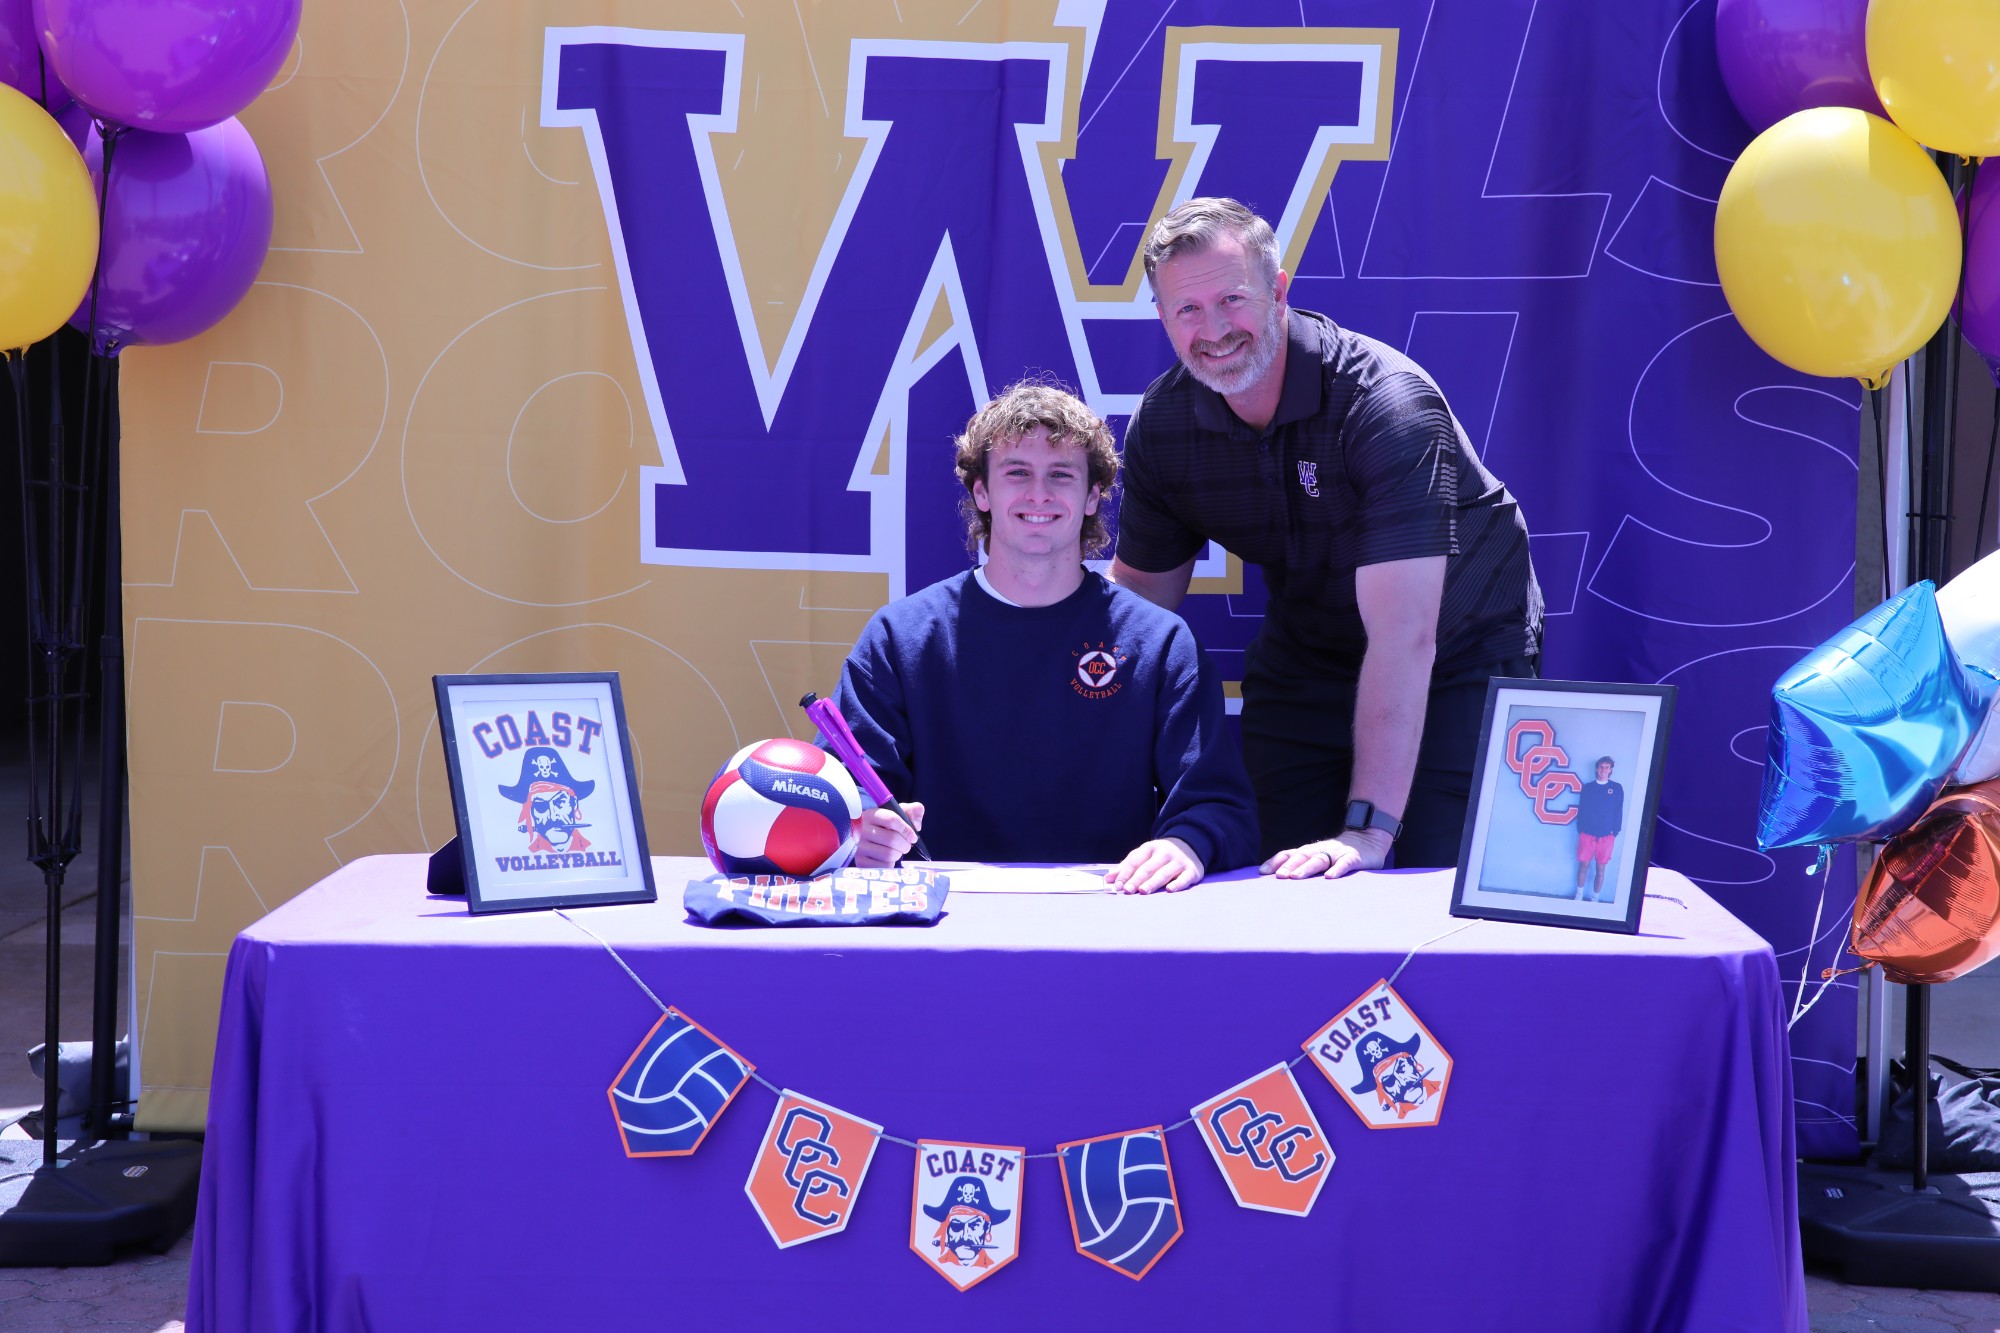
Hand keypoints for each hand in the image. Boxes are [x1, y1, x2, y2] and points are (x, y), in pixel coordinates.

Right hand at [852, 802, 923, 867]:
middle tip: (906, 846)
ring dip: (898, 855)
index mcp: (871, 815)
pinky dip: (890, 864)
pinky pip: (883, 866)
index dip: (907, 830)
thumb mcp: (897, 814)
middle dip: (905, 845)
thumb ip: (912, 811)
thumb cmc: (885, 826)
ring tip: (897, 852)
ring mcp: (859, 846)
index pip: (892, 820)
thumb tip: (917, 824)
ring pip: (889, 854)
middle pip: (892, 839)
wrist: (865, 839)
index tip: (913, 837)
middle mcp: (861, 830)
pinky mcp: (860, 861)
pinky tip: (887, 859)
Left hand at [1105, 837, 1202, 893]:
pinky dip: (1178, 884)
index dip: (1125, 873)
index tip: (1117, 885)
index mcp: (1150, 848)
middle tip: (1127, 890)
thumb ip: (1126, 867)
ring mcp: (1179, 861)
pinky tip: (1169, 890)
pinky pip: (1184, 878)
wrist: (1190, 846)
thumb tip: (1108, 879)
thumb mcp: (1143, 856)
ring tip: (1143, 891)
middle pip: (1148, 867)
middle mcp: (1165, 852)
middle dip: (1137, 879)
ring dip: (1153, 882)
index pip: (1135, 861)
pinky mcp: (1191, 870)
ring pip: (1164, 872)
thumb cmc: (1160, 856)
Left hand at [1261, 827, 1391, 879]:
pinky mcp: (1354, 857)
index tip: (1263, 872)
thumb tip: (1280, 878)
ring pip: (1320, 859)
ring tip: (1295, 877)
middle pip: (1302, 856)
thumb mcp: (1320, 857)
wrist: (1369, 839)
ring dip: (1306, 868)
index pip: (1290, 853)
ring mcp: (1338, 853)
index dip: (1276, 861)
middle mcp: (1321, 850)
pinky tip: (1329, 877)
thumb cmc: (1338, 854)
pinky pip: (1345, 863)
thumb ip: (1304, 865)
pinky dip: (1337, 870)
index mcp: (1311, 850)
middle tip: (1278, 876)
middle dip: (1289, 865)